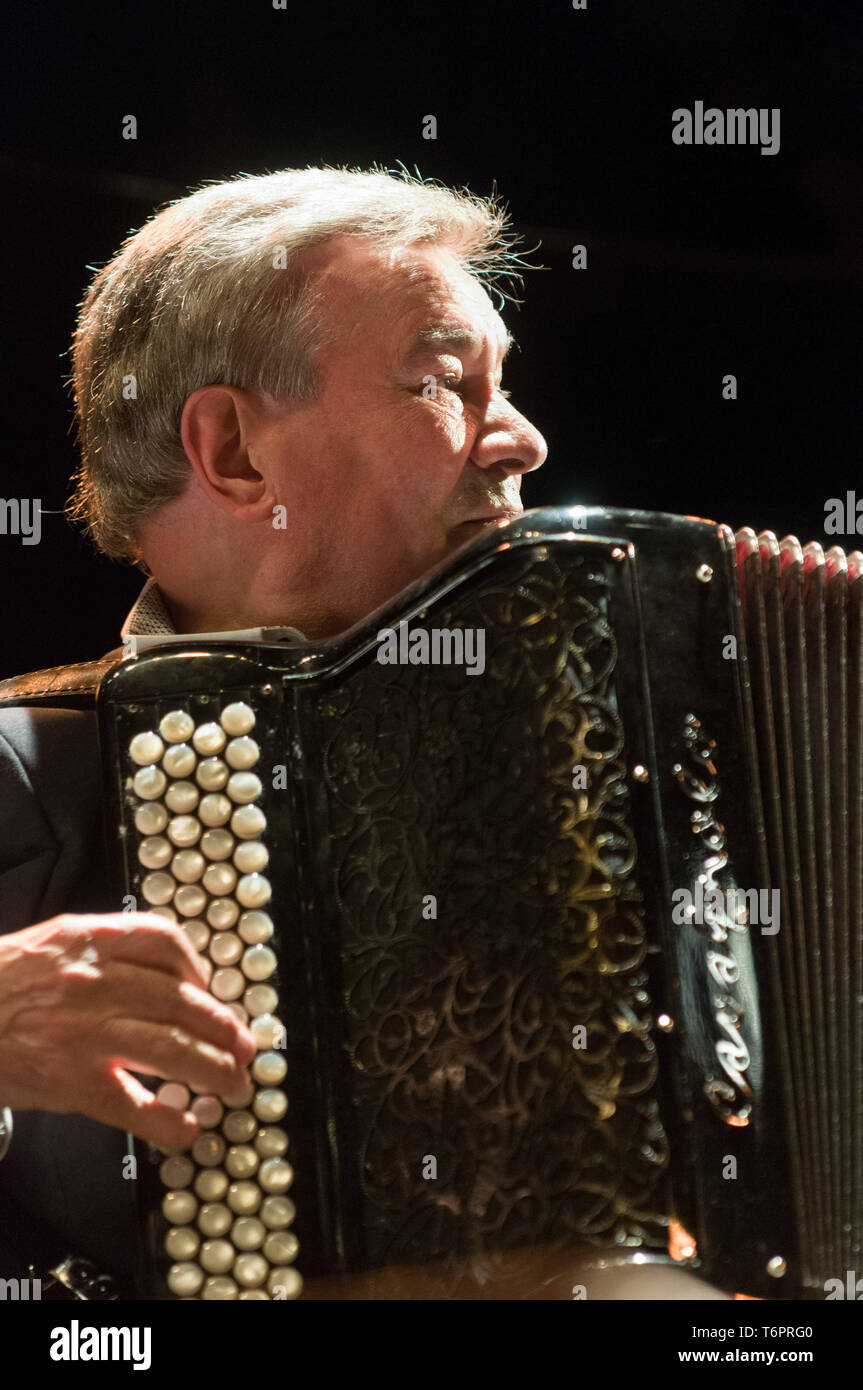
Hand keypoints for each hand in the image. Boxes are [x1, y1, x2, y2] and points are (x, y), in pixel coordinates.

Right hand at [0, 913, 255, 1148]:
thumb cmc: (0, 985)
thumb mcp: (52, 944)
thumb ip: (106, 951)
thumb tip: (170, 975)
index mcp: (88, 941)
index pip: (164, 941)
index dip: (199, 968)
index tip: (212, 990)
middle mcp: (92, 983)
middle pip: (182, 1001)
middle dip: (225, 1028)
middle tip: (245, 1048)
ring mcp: (83, 1034)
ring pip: (172, 1051)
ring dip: (215, 1071)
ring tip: (235, 1086)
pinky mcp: (70, 1082)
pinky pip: (132, 1105)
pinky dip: (167, 1122)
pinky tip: (187, 1129)